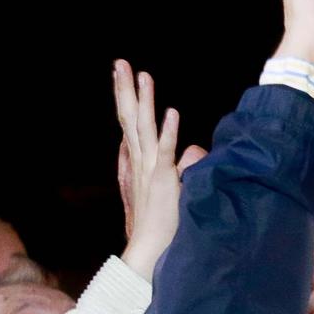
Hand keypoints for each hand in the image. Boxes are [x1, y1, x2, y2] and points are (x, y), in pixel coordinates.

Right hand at [113, 61, 207, 279]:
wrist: (150, 250)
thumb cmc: (161, 223)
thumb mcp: (175, 188)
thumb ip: (183, 165)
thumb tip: (194, 149)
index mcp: (138, 162)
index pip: (131, 124)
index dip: (128, 98)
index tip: (124, 75)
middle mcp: (140, 162)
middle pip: (131, 119)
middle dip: (125, 90)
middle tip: (120, 62)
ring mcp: (150, 171)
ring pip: (144, 129)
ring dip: (144, 102)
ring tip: (142, 75)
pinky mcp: (164, 181)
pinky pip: (166, 153)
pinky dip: (168, 132)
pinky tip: (172, 113)